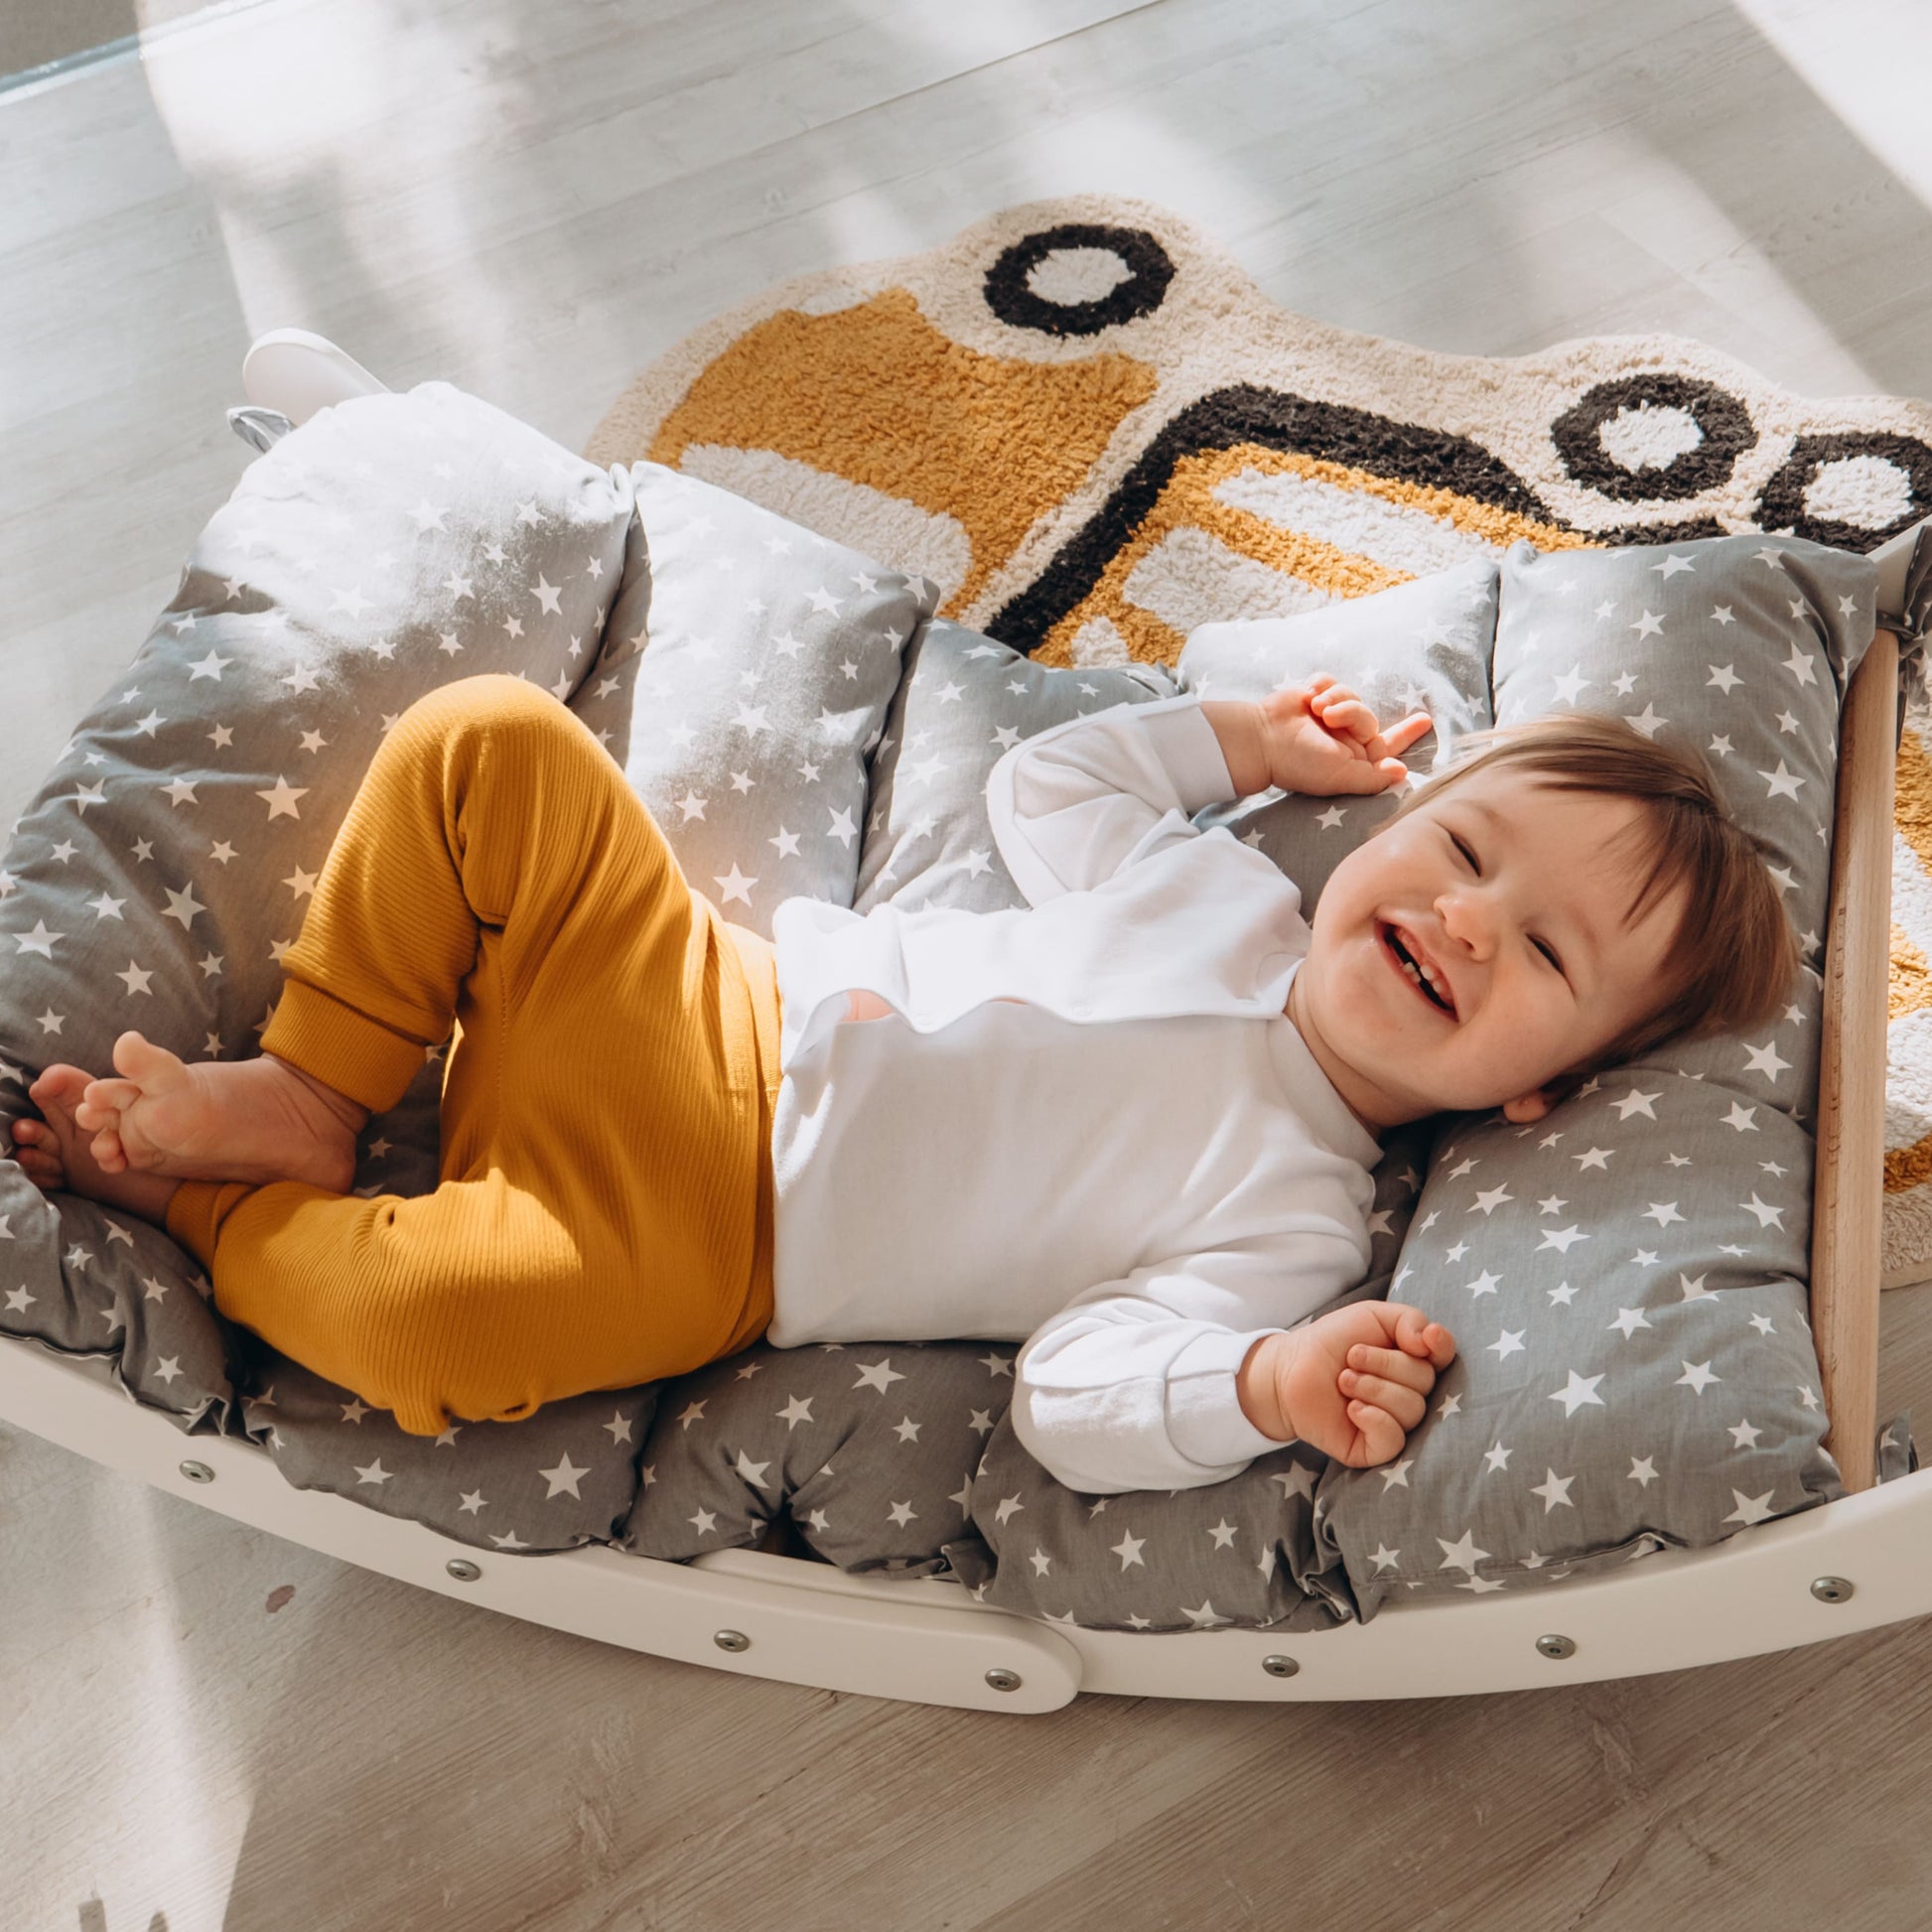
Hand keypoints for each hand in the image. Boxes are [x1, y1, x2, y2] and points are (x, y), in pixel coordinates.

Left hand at [1241, 1302, 1456, 1467]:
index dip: (1440, 1348)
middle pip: (1425, 1382)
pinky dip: (1374, 1419)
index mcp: (1414, 1361)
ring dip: (1373, 1388)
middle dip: (1385, 1364)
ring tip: (1344, 1380)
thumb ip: (1409, 1319)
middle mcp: (1410, 1393)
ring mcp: (1394, 1423)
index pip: (1445, 1356)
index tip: (1423, 1339)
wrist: (1290, 1369)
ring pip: (1411, 1410)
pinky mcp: (1374, 1448)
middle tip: (1351, 1358)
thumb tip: (1431, 1340)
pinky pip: (1394, 1440)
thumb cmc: (1332, 1342)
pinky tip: (1352, 1409)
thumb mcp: (1371, 1316)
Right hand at [1259, 676, 1432, 796]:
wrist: (1261, 739)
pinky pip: (1332, 681)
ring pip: (1351, 695)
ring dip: (1336, 697)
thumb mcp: (1341, 776)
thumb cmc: (1299, 763)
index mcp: (1353, 759)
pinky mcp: (1313, 695)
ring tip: (1314, 708)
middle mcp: (1342, 738)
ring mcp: (1327, 716)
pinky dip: (1321, 685)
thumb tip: (1402, 773)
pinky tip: (1306, 696)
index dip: (1407, 734)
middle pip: (1368, 716)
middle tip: (1330, 717)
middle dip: (1352, 713)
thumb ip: (1373, 778)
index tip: (1426, 720)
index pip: (1387, 747)